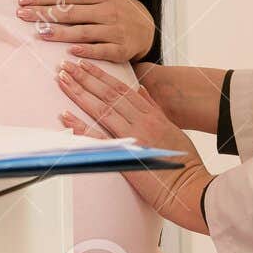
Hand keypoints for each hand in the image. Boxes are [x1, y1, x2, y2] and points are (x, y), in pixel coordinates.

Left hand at [19, 0, 154, 62]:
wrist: (147, 28)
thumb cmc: (116, 8)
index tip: (24, 0)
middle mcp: (109, 10)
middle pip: (71, 12)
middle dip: (45, 13)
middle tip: (23, 15)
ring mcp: (115, 30)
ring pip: (83, 32)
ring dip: (60, 33)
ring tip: (40, 33)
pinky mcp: (121, 49)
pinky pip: (101, 50)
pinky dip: (87, 51)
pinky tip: (71, 51)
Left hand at [56, 59, 212, 233]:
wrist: (190, 189)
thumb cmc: (185, 163)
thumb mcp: (172, 128)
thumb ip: (155, 109)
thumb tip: (141, 91)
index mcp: (152, 115)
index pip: (121, 88)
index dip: (101, 75)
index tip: (86, 64)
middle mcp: (141, 122)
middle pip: (108, 94)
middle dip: (85, 77)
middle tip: (65, 64)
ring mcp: (133, 138)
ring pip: (101, 109)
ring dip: (79, 93)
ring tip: (62, 80)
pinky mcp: (125, 156)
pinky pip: (97, 138)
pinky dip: (79, 126)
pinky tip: (64, 115)